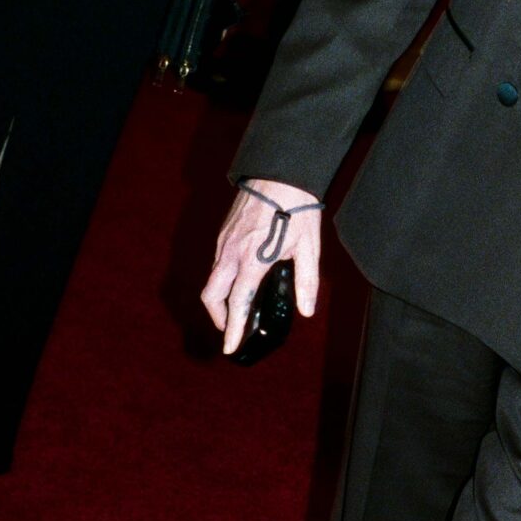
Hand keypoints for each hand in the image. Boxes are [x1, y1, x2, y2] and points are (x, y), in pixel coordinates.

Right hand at [202, 181, 322, 353]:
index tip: (230, 347)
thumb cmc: (297, 209)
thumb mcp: (309, 247)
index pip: (239, 302)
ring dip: (219, 299)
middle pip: (212, 295)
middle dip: (218, 317)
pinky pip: (216, 264)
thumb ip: (306, 281)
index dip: (233, 328)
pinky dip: (222, 280)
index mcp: (254, 260)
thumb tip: (305, 311)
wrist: (279, 173)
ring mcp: (224, 242)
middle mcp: (231, 253)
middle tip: (230, 330)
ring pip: (211, 279)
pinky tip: (239, 282)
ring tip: (235, 310)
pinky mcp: (223, 233)